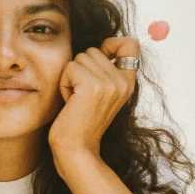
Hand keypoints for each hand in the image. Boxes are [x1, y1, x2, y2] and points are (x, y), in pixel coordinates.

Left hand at [48, 37, 139, 158]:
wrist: (77, 150)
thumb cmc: (81, 123)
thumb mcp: (100, 94)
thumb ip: (104, 71)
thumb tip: (103, 45)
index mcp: (128, 83)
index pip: (130, 44)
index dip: (111, 44)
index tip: (101, 58)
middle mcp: (122, 82)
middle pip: (93, 50)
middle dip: (80, 70)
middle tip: (82, 96)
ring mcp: (109, 84)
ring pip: (79, 58)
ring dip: (70, 78)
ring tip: (76, 100)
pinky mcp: (91, 86)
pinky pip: (69, 68)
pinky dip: (64, 84)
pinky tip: (70, 102)